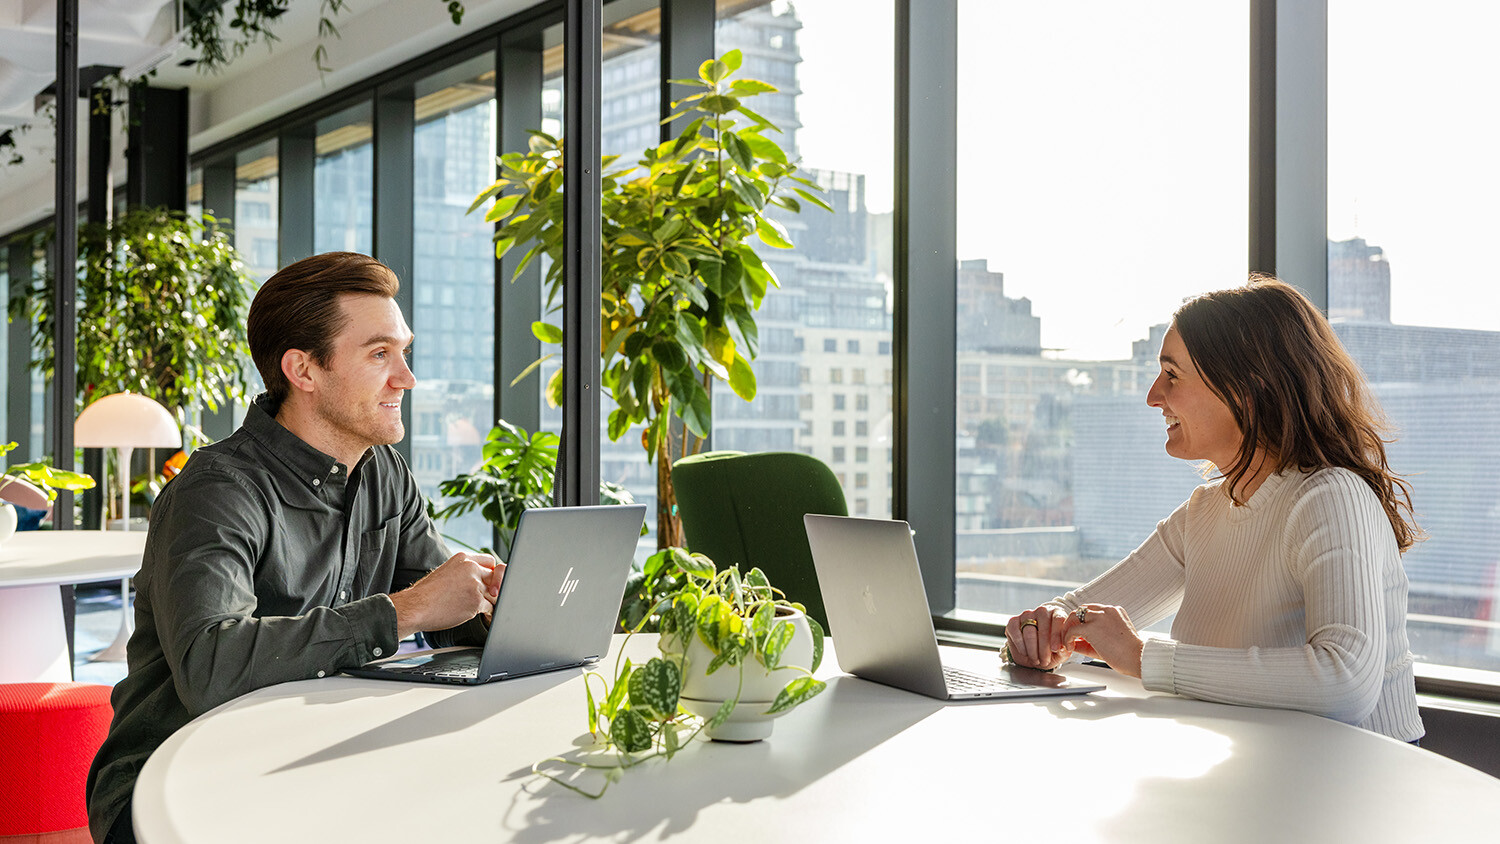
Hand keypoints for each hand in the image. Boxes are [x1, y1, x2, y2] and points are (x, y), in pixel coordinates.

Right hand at [391, 552, 505, 638]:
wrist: (416, 607)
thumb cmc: (426, 593)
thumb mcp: (446, 571)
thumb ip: (464, 571)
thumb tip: (480, 577)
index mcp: (463, 559)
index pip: (490, 561)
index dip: (491, 573)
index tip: (488, 581)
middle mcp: (471, 568)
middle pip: (496, 576)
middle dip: (493, 587)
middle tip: (488, 596)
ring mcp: (475, 584)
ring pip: (494, 593)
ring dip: (488, 601)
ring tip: (477, 606)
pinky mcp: (476, 601)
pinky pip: (490, 606)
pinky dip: (484, 611)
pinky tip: (473, 612)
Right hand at [1004, 605, 1074, 670]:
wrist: (1034, 654)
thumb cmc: (1050, 651)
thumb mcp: (1061, 653)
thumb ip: (1064, 650)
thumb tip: (1063, 648)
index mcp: (1057, 614)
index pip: (1058, 619)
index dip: (1057, 635)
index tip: (1055, 649)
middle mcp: (1041, 611)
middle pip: (1043, 628)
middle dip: (1044, 648)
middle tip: (1045, 661)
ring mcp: (1026, 615)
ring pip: (1029, 632)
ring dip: (1032, 650)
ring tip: (1036, 660)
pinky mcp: (1013, 621)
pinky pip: (1016, 632)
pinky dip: (1020, 645)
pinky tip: (1025, 653)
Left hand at [1062, 603, 1143, 677]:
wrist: (1139, 659)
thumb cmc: (1129, 654)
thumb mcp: (1110, 642)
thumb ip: (1092, 641)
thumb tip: (1074, 643)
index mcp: (1115, 611)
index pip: (1092, 610)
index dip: (1083, 621)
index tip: (1079, 634)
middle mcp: (1107, 610)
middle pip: (1082, 610)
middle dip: (1073, 622)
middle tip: (1070, 636)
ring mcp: (1100, 617)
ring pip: (1074, 615)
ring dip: (1068, 628)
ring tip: (1067, 641)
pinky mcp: (1092, 627)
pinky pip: (1072, 629)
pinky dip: (1067, 637)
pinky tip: (1069, 647)